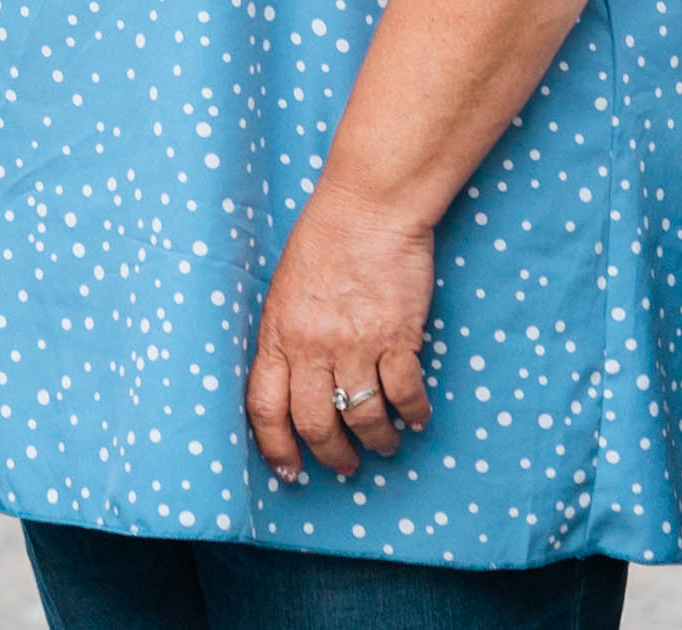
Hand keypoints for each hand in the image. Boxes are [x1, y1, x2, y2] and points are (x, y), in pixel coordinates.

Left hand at [244, 197, 437, 477]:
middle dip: (331, 454)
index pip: (265, 407)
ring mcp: (355, 344)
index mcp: (277, 335)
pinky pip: (404, 393)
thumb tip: (294, 387)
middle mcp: (311, 346)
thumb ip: (286, 340)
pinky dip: (413, 413)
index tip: (289, 471)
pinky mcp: (397, 337)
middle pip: (315, 423)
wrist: (367, 210)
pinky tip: (416, 417)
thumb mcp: (284, 294)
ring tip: (385, 444)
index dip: (275, 447)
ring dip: (377, 440)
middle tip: (345, 465)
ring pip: (363, 416)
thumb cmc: (323, 245)